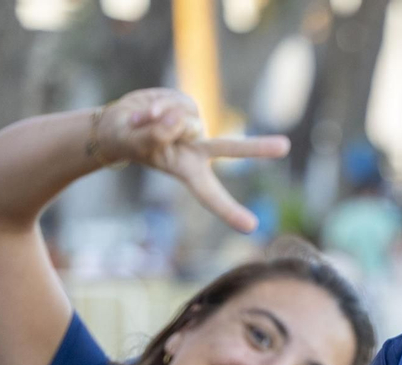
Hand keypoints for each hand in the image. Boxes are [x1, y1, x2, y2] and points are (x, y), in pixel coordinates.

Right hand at [93, 88, 288, 232]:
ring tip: (141, 122)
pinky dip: (156, 104)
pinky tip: (147, 110)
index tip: (252, 227)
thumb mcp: (134, 143)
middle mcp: (197, 151)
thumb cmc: (126, 141)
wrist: (116, 125)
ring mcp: (194, 127)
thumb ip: (155, 134)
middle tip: (285, 146)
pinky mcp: (188, 106)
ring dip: (156, 117)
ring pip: (183, 118)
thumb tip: (179, 119)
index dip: (229, 210)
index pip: (210, 194)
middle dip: (256, 148)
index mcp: (188, 171)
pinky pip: (176, 101)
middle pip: (228, 149)